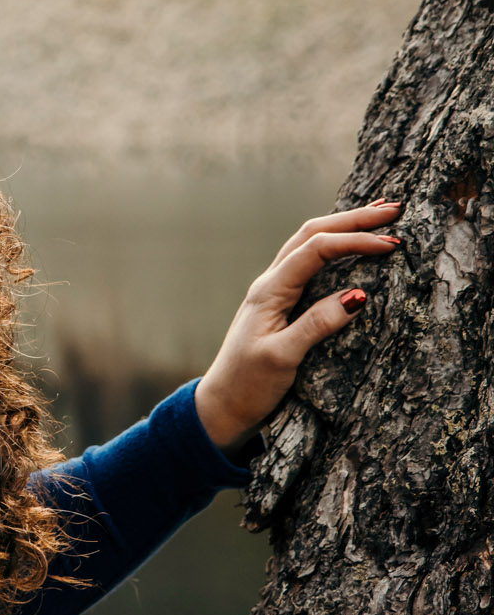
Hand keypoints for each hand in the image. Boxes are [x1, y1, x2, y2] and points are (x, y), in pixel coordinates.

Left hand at [193, 198, 402, 459]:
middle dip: (352, 219)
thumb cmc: (248, 384)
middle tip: (393, 209)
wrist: (221, 405)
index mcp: (269, 291)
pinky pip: (309, 263)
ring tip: (379, 215)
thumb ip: (316, 325)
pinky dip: (334, 246)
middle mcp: (270, 284)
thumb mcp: (283, 358)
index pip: (315, 250)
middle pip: (311, 235)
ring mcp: (275, 292)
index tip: (392, 243)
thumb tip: (358, 295)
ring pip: (309, 244)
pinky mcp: (282, 304)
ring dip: (342, 226)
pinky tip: (350, 244)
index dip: (353, 241)